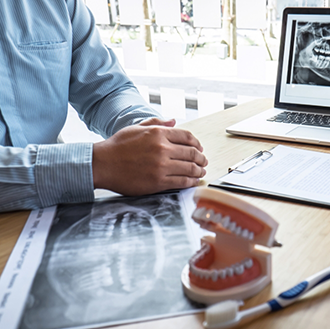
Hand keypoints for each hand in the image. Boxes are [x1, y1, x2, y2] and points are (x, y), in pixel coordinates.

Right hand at [92, 119, 207, 195]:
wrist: (102, 164)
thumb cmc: (117, 146)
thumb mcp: (137, 128)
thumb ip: (157, 123)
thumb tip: (173, 121)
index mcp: (158, 133)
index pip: (187, 137)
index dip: (197, 143)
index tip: (199, 148)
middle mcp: (162, 148)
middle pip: (192, 153)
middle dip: (201, 158)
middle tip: (203, 161)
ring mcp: (161, 166)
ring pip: (190, 168)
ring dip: (199, 171)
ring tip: (201, 172)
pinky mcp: (158, 182)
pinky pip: (182, 182)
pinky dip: (191, 182)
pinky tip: (193, 182)